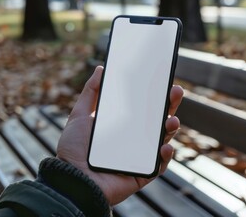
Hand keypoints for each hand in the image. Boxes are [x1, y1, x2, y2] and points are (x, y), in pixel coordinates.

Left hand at [57, 66, 183, 204]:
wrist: (71, 177)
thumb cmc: (73, 148)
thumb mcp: (79, 115)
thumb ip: (90, 92)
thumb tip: (101, 69)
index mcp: (121, 125)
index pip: (142, 107)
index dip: (154, 94)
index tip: (162, 80)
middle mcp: (133, 139)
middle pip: (156, 121)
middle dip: (169, 106)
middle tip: (175, 91)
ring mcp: (138, 157)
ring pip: (162, 141)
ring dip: (171, 128)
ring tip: (171, 120)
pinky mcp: (141, 174)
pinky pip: (158, 166)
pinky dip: (165, 156)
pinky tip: (164, 147)